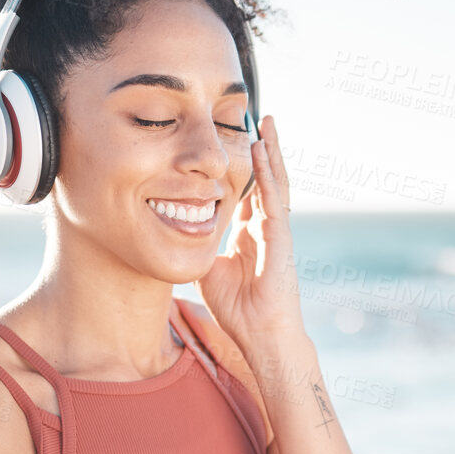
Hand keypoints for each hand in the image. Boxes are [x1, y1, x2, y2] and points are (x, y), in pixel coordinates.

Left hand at [197, 115, 305, 355]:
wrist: (261, 335)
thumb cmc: (238, 310)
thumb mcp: (208, 270)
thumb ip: (198, 248)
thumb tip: (174, 235)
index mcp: (250, 233)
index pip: (246, 191)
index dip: (241, 167)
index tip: (231, 142)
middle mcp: (266, 226)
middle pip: (265, 179)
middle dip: (261, 149)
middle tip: (256, 119)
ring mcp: (276, 230)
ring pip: (275, 182)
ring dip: (270, 151)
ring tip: (267, 122)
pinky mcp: (280, 238)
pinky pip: (273, 198)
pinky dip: (267, 173)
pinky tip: (261, 150)